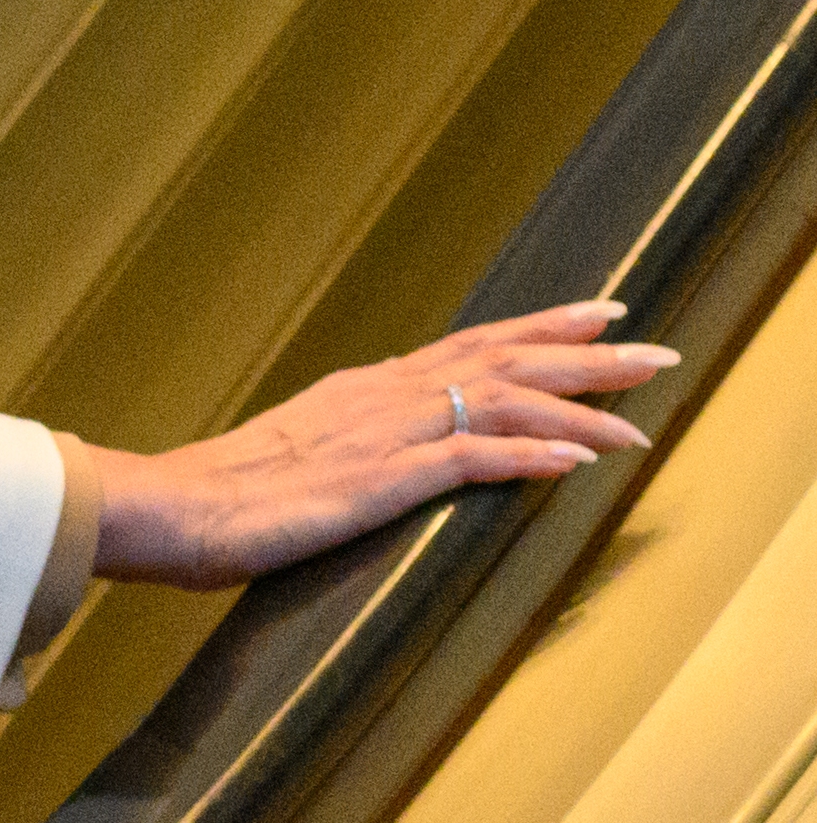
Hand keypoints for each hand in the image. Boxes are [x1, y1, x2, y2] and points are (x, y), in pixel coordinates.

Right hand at [90, 300, 676, 588]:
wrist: (167, 510)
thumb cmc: (217, 498)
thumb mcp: (292, 457)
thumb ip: (344, 445)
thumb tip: (381, 454)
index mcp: (362, 390)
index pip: (468, 346)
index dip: (538, 328)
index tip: (596, 313)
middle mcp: (381, 396)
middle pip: (502, 358)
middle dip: (585, 351)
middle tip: (655, 348)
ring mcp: (382, 433)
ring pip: (502, 398)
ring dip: (580, 402)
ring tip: (642, 410)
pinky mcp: (378, 479)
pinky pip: (471, 457)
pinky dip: (531, 452)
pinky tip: (579, 457)